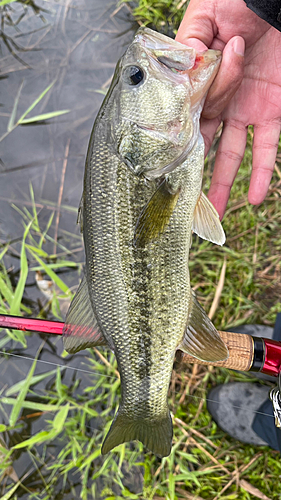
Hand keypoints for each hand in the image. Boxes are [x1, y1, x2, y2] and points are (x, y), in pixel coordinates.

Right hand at [176, 0, 280, 217]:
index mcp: (198, 81)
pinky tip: (254, 198)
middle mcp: (220, 101)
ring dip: (224, 183)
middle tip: (183, 202)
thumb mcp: (204, 17)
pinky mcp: (271, 111)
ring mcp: (245, 108)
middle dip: (193, 172)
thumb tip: (176, 78)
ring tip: (216, 212)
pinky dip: (262, 173)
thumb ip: (186, 47)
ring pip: (230, 154)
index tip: (164, 170)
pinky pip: (266, 148)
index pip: (185, 117)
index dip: (176, 142)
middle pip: (202, 144)